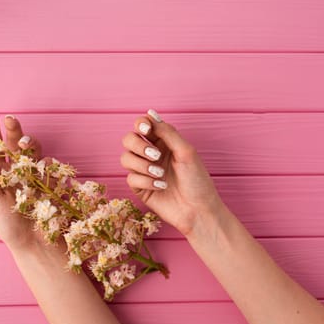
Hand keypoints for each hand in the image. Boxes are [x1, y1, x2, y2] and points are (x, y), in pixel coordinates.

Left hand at [0, 109, 43, 250]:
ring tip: (26, 144)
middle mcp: (17, 173)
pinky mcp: (52, 182)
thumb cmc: (9, 225)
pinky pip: (50, 166)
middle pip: (14, 144)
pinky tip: (42, 169)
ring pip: (34, 151)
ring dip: (30, 143)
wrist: (36, 242)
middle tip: (10, 119)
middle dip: (13, 130)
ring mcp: (36, 176)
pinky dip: (46, 164)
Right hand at [120, 109, 225, 236]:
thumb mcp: (186, 151)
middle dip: (138, 146)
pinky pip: (130, 178)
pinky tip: (161, 186)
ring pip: (125, 158)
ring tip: (160, 174)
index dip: (140, 124)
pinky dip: (145, 181)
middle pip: (129, 140)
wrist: (198, 210)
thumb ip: (167, 132)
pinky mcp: (140, 188)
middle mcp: (152, 154)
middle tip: (155, 155)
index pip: (144, 126)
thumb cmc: (197, 181)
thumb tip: (150, 113)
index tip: (145, 129)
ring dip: (142, 165)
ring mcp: (144, 171)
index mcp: (164, 143)